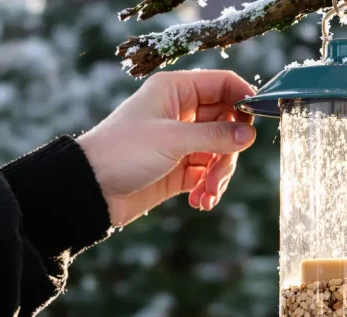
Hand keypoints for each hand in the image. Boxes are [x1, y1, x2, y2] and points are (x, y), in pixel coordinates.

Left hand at [77, 70, 255, 226]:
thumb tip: (249, 135)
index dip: (242, 100)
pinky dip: (208, 188)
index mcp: (176, 91)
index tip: (255, 123)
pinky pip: (207, 174)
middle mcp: (182, 113)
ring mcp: (181, 142)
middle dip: (229, 150)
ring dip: (219, 175)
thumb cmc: (122, 152)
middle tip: (220, 172)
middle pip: (227, 123)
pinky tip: (201, 201)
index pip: (222, 85)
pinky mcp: (179, 169)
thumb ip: (214, 136)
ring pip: (220, 152)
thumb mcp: (172, 140)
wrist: (90, 190)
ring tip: (207, 194)